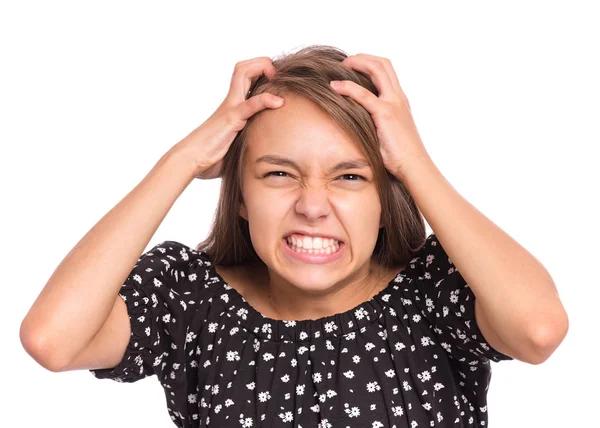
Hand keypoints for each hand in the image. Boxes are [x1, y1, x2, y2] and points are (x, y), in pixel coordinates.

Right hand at [177, 57, 284, 179]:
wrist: (189, 159)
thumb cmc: (209, 155)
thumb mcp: (234, 144)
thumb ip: (245, 141)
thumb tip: (260, 152)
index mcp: (231, 106)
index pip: (244, 77)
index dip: (260, 70)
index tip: (275, 79)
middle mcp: (230, 102)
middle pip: (243, 68)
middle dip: (262, 62)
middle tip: (276, 73)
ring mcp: (230, 108)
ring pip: (242, 75)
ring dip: (261, 68)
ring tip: (276, 75)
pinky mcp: (231, 119)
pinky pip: (249, 105)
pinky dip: (265, 100)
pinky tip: (279, 102)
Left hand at [329, 53, 430, 179]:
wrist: (414, 166)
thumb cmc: (400, 156)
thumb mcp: (387, 133)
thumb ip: (375, 122)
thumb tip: (355, 123)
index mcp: (399, 101)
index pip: (386, 71)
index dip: (368, 63)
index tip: (351, 68)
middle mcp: (398, 97)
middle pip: (383, 63)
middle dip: (361, 57)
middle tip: (344, 63)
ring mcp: (393, 103)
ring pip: (377, 69)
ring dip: (356, 63)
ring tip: (340, 66)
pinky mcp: (386, 114)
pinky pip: (364, 95)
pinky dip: (347, 87)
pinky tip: (334, 87)